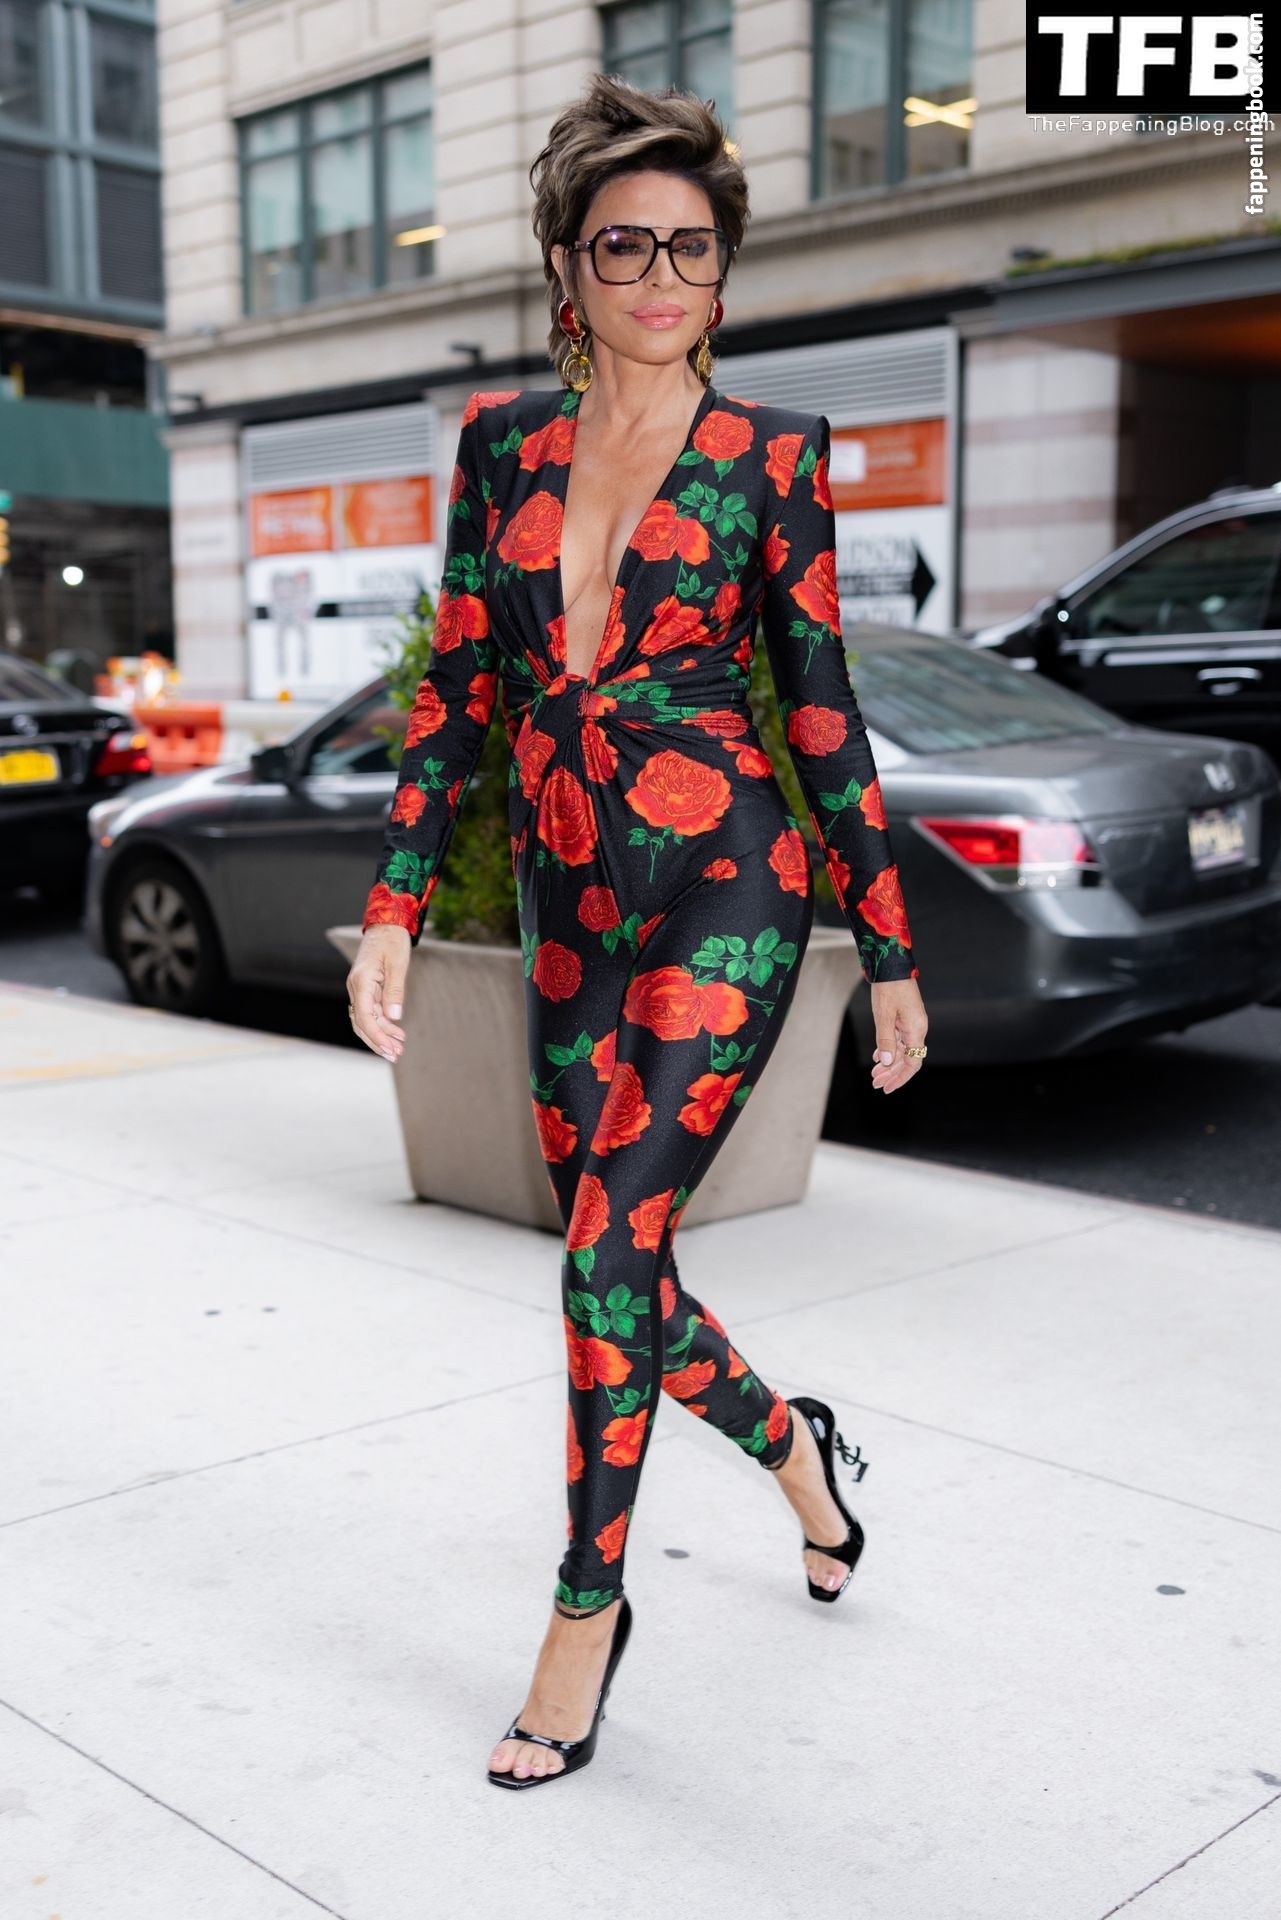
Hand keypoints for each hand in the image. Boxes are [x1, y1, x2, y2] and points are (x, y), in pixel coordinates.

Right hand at [347, 925, 409, 1062]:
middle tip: (396, 1055)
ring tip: (399, 1047)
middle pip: (361, 1023)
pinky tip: (397, 1032)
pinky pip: (371, 1011)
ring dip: (381, 1035)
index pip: (364, 1017)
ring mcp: (360, 989)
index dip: (376, 1036)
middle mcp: (356, 988)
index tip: (390, 1049)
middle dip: (378, 1041)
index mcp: (361, 982)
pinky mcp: (367, 989)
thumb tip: (394, 1018)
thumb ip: (395, 991)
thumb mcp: (398, 965)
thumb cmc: (393, 941)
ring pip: (366, 1019)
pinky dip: (383, 1023)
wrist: (386, 924)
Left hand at [868, 978, 926, 1094]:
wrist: (891, 964)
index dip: (899, 1078)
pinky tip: (878, 1056)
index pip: (912, 1064)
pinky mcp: (905, 1018)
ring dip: (889, 1063)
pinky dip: (889, 1049)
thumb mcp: (883, 1015)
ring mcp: (912, 1023)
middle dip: (891, 1074)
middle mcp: (917, 1029)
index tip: (885, 1088)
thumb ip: (886, 1040)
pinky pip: (899, 1040)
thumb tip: (888, 1063)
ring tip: (874, 1074)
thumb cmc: (888, 987)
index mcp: (916, 1030)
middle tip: (875, 1084)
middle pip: (907, 1060)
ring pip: (903, 1051)